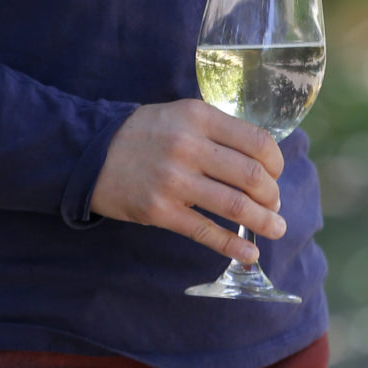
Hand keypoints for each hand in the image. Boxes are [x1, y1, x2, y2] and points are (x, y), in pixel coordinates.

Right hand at [90, 99, 285, 265]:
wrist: (91, 153)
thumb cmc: (145, 134)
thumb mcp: (181, 115)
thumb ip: (217, 130)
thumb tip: (260, 161)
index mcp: (198, 117)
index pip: (257, 142)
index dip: (276, 163)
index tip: (275, 174)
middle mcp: (189, 146)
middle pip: (251, 176)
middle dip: (272, 196)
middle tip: (274, 204)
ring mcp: (174, 180)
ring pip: (235, 205)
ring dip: (264, 221)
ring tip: (276, 228)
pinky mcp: (160, 211)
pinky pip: (206, 231)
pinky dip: (234, 245)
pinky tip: (250, 253)